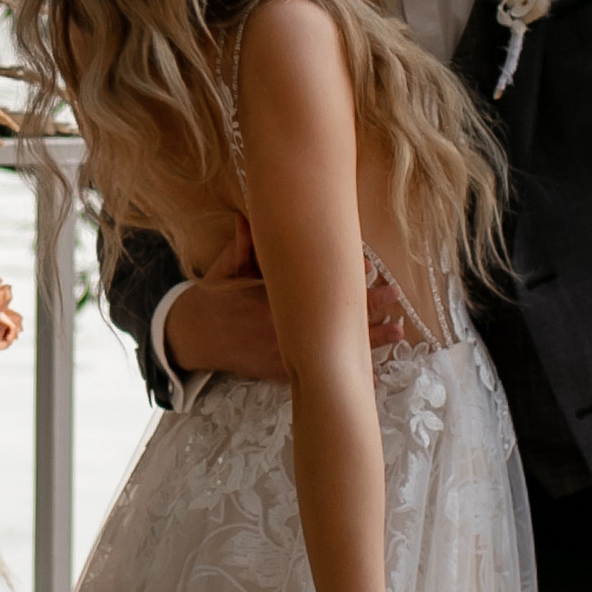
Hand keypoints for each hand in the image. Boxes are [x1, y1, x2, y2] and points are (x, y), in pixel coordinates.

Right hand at [163, 220, 414, 379]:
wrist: (193, 336)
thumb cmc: (213, 297)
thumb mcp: (225, 267)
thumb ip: (242, 245)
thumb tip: (248, 217)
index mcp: (272, 295)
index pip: (315, 283)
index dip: (344, 274)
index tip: (367, 266)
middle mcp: (282, 324)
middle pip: (333, 313)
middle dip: (367, 305)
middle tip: (394, 294)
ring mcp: (284, 350)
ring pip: (334, 344)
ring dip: (368, 338)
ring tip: (398, 330)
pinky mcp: (282, 370)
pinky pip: (320, 371)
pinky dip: (344, 373)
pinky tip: (370, 374)